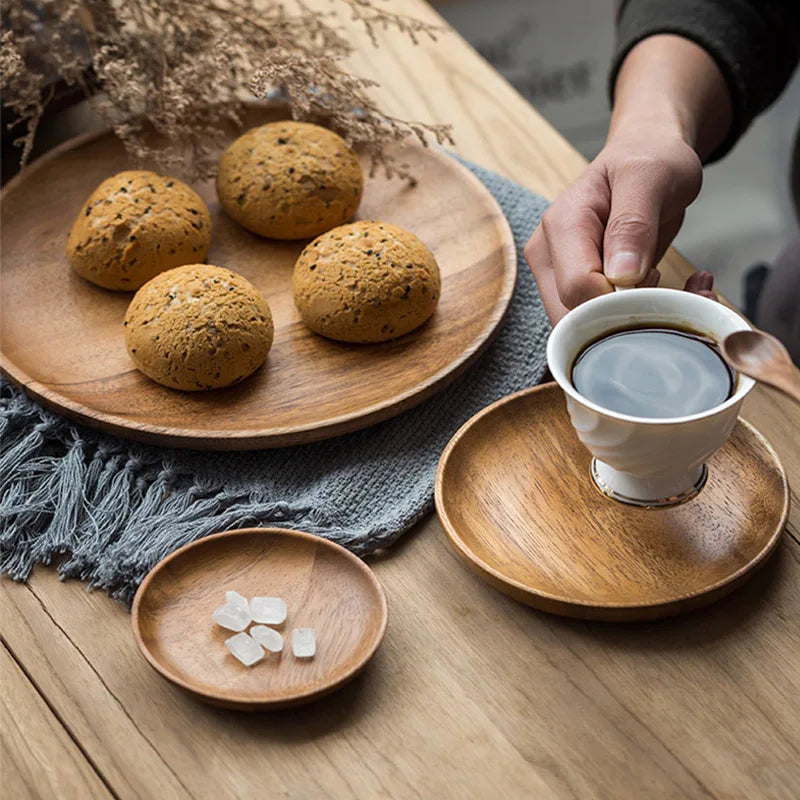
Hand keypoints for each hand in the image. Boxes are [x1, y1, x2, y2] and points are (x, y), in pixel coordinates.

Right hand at [524, 125, 711, 323]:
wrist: (646, 155)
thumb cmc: (648, 158)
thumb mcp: (650, 176)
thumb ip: (633, 222)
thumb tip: (621, 275)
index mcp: (561, 227)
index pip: (578, 289)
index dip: (621, 299)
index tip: (659, 281)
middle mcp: (550, 257)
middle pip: (575, 319)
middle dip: (628, 319)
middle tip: (680, 295)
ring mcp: (560, 277)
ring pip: (587, 329)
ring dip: (638, 322)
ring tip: (683, 292)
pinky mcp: (579, 291)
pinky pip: (600, 324)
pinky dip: (640, 319)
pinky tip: (671, 294)